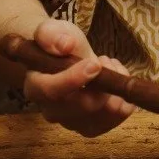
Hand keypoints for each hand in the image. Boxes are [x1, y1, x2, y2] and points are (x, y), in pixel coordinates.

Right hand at [20, 18, 136, 137]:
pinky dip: (124, 98)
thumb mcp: (53, 31)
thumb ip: (52, 34)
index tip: (95, 64)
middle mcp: (51, 111)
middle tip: (105, 60)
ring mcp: (72, 123)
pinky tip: (115, 80)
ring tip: (109, 67)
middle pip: (81, 107)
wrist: (65, 59)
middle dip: (102, 82)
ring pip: (102, 115)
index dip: (73, 79)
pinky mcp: (92, 127)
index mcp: (35, 87)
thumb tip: (65, 44)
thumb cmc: (57, 44)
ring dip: (115, 88)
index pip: (50, 91)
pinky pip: (116, 118)